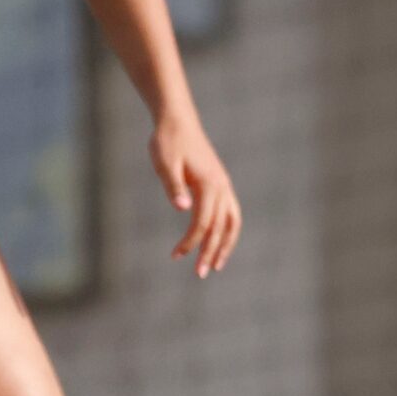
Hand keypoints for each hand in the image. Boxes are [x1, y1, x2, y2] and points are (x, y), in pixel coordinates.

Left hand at [151, 114, 241, 276]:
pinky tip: (217, 242)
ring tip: (216, 265)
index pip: (203, 222)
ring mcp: (224, 186)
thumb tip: (183, 210)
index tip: (176, 256)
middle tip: (201, 274)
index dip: (191, 242)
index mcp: (209, 184)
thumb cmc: (167, 142)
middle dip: (211, 252)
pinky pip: (230, 213)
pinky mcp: (221, 184)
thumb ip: (173, 186)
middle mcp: (222, 187)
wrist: (177, 121)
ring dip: (225, 245)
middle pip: (220, 227)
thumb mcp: (164, 163)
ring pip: (232, 222)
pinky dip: (226, 231)